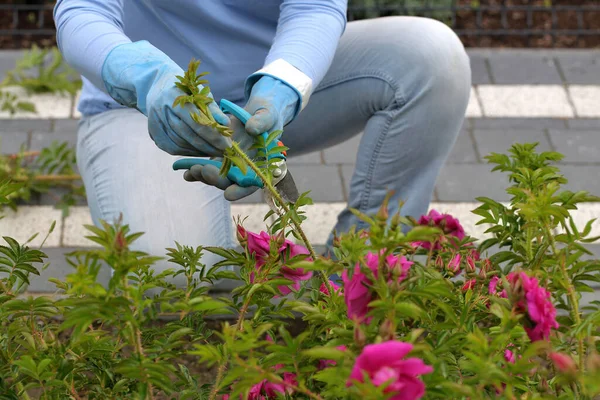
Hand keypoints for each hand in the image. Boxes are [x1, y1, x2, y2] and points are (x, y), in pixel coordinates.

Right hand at [101, 40, 231, 156]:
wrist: (158, 88)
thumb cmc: (185, 91)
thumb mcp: (200, 93)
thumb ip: (213, 109)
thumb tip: (226, 124)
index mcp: (174, 96)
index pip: (196, 121)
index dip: (213, 135)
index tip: (228, 144)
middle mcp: (161, 110)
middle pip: (188, 135)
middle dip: (209, 146)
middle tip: (224, 152)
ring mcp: (156, 124)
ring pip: (181, 144)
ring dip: (200, 151)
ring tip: (215, 152)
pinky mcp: (154, 135)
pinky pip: (174, 148)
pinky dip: (190, 152)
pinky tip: (201, 152)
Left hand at [182, 75, 299, 200]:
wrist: (255, 112)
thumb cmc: (267, 114)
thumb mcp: (268, 115)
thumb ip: (262, 122)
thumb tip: (252, 128)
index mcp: (261, 164)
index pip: (253, 183)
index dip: (241, 190)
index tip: (228, 194)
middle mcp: (245, 169)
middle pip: (230, 182)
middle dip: (217, 179)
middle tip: (204, 170)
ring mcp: (230, 165)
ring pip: (216, 177)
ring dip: (204, 176)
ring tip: (192, 170)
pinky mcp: (218, 157)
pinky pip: (206, 167)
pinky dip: (196, 172)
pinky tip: (186, 172)